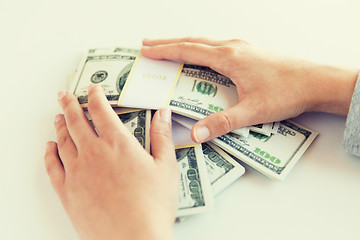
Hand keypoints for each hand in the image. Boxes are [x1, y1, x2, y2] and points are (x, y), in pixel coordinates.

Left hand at [44, 84, 178, 239]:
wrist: (134, 238)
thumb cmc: (153, 205)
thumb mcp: (166, 167)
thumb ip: (163, 136)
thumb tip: (164, 113)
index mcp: (118, 144)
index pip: (101, 110)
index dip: (96, 95)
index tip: (93, 88)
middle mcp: (93, 153)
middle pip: (76, 121)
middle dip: (70, 104)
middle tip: (64, 94)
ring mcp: (77, 171)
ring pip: (63, 140)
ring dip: (59, 124)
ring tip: (57, 116)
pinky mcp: (68, 191)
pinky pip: (52, 166)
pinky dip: (49, 152)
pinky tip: (49, 146)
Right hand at [142, 37, 358, 141]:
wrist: (316, 81)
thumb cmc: (287, 92)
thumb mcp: (252, 111)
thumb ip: (222, 123)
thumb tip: (196, 133)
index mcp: (229, 58)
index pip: (188, 51)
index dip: (165, 51)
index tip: (146, 50)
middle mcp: (233, 48)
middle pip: (192, 42)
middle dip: (167, 43)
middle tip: (147, 44)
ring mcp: (241, 48)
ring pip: (204, 42)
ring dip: (183, 44)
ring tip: (167, 47)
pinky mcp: (248, 53)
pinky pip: (215, 47)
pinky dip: (199, 48)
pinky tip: (199, 55)